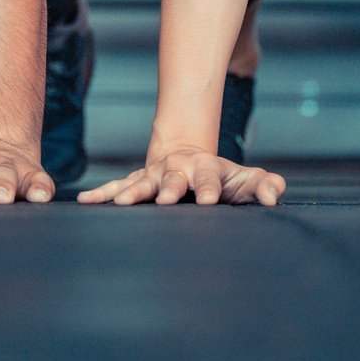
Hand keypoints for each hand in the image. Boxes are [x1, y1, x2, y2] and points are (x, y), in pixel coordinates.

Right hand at [77, 146, 285, 206]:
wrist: (188, 156)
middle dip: (168, 189)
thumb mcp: (245, 180)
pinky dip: (102, 194)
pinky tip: (85, 201)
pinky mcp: (137, 183)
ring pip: (140, 184)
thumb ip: (263, 185)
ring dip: (130, 193)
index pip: (209, 178)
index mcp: (205, 168)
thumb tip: (274, 194)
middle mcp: (176, 169)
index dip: (208, 188)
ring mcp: (154, 176)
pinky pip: (116, 188)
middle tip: (165, 200)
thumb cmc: (222, 177)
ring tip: (119, 204)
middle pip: (172, 179)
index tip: (207, 201)